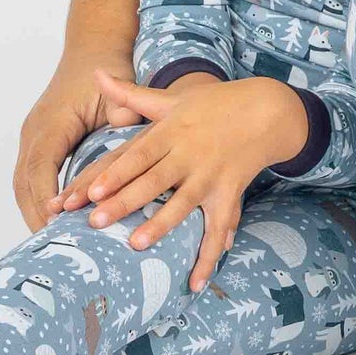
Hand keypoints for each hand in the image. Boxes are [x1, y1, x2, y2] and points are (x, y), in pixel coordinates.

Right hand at [12, 44, 143, 231]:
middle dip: (34, 215)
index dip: (45, 201)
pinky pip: (31, 174)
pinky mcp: (39, 138)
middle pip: (24, 182)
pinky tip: (50, 218)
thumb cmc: (108, 68)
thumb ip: (121, 119)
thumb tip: (127, 141)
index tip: (54, 228)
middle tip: (49, 246)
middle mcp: (35, 131)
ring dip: (32, 209)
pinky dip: (36, 197)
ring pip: (23, 181)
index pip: (40, 170)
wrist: (93, 46)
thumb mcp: (116, 96)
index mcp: (52, 124)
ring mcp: (33, 134)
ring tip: (47, 241)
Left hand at [49, 73, 308, 291]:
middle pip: (153, 179)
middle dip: (124, 201)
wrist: (265, 109)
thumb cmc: (212, 106)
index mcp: (170, 131)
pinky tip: (195, 281)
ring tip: (137, 244)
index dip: (114, 172)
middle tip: (96, 222)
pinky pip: (220, 226)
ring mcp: (211, 173)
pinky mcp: (230, 190)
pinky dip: (208, 255)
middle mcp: (189, 153)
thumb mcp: (170, 99)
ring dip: (161, 224)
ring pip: (183, 202)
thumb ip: (130, 95)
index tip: (90, 191)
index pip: (137, 154)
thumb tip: (96, 73)